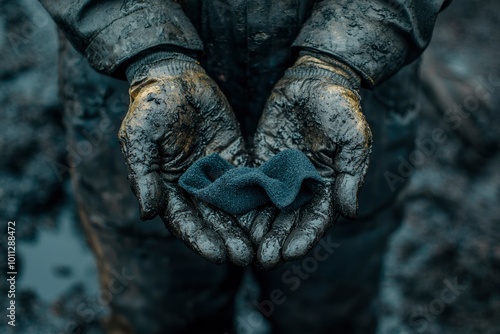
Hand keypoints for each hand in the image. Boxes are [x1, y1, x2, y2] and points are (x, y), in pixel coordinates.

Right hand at [118, 52, 252, 265]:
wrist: (176, 76)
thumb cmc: (152, 105)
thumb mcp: (139, 137)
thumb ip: (143, 174)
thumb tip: (147, 213)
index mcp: (167, 187)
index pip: (183, 220)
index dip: (199, 239)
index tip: (217, 255)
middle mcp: (192, 187)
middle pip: (211, 219)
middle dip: (226, 239)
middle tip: (245, 257)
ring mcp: (215, 174)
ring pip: (232, 206)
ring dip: (244, 227)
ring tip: (261, 246)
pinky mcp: (235, 158)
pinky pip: (248, 182)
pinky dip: (258, 199)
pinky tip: (273, 214)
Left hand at [251, 54, 371, 269]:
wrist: (314, 79)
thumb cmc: (340, 106)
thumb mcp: (353, 137)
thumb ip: (351, 174)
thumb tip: (349, 212)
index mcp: (328, 186)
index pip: (316, 220)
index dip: (304, 237)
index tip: (290, 253)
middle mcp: (303, 188)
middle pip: (289, 221)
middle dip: (277, 241)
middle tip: (263, 259)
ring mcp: (280, 177)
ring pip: (267, 210)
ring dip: (258, 230)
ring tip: (245, 249)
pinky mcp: (261, 163)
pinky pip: (250, 187)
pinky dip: (242, 204)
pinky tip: (229, 218)